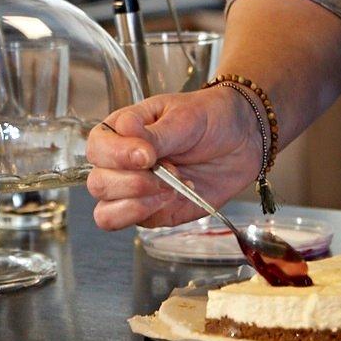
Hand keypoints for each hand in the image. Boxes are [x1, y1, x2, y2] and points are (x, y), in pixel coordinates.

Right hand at [86, 84, 263, 229]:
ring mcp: (134, 190)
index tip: (148, 154)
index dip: (117, 155)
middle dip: (133, 182)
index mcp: (121, 131)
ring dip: (138, 203)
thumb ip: (154, 133)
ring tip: (170, 187)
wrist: (243, 139)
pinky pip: (133, 223)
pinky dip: (151, 212)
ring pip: (105, 212)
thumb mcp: (184, 117)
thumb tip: (128, 135)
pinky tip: (174, 196)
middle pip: (98, 184)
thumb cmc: (210, 118)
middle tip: (168, 170)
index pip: (97, 148)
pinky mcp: (152, 212)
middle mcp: (121, 163)